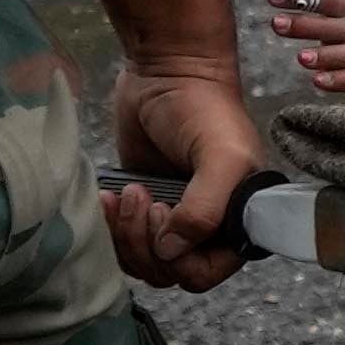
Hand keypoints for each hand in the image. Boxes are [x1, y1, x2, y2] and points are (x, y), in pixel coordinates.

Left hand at [102, 53, 271, 293]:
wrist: (168, 72)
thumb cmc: (205, 110)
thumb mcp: (220, 157)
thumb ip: (205, 209)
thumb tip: (170, 251)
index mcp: (237, 221)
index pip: (206, 272)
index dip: (181, 259)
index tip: (166, 216)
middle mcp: (205, 227)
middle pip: (167, 271)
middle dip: (145, 243)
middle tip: (140, 199)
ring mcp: (169, 219)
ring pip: (140, 260)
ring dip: (124, 236)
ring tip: (124, 194)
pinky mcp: (138, 207)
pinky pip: (119, 241)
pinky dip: (109, 227)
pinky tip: (107, 199)